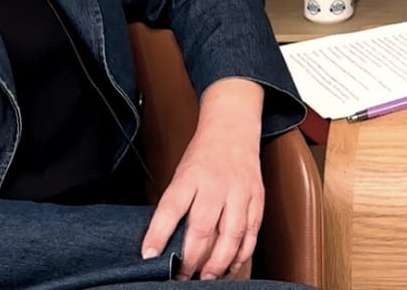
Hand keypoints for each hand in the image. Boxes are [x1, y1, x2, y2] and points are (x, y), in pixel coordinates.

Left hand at [141, 78, 264, 279]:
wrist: (233, 130)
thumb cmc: (202, 157)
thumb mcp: (181, 174)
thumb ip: (176, 205)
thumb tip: (163, 244)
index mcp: (190, 176)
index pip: (171, 207)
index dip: (158, 235)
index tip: (149, 257)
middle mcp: (216, 184)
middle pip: (203, 228)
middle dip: (190, 259)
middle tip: (180, 277)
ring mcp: (240, 192)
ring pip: (231, 235)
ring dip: (217, 263)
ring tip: (205, 278)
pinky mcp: (257, 198)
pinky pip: (251, 232)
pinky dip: (241, 254)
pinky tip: (230, 267)